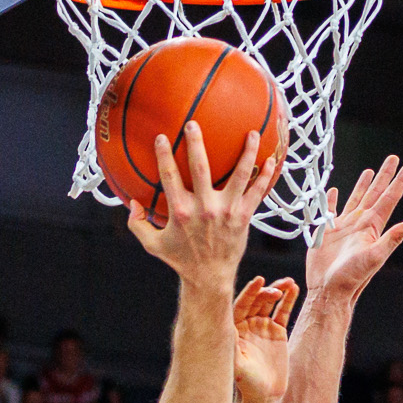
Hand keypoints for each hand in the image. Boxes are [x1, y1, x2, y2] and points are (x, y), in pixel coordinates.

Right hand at [127, 122, 276, 289]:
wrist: (209, 278)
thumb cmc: (182, 260)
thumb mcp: (154, 245)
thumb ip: (138, 224)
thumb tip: (131, 203)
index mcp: (180, 212)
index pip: (169, 176)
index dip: (164, 155)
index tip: (163, 137)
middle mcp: (204, 208)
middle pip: (201, 167)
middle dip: (196, 143)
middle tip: (194, 123)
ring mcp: (226, 211)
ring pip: (238, 175)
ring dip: (246, 152)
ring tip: (251, 133)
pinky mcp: (243, 217)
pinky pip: (256, 192)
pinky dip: (264, 176)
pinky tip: (270, 160)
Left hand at [233, 276, 298, 402]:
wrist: (264, 394)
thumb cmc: (246, 381)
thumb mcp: (237, 364)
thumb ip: (232, 344)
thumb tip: (226, 324)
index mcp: (234, 328)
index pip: (241, 304)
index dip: (249, 292)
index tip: (258, 281)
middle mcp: (247, 323)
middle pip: (256, 301)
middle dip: (266, 292)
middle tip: (276, 290)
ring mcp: (262, 326)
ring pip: (270, 303)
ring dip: (278, 290)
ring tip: (288, 282)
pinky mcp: (277, 331)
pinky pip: (283, 312)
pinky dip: (289, 300)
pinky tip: (294, 289)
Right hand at [306, 155, 402, 304]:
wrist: (328, 290)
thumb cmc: (352, 277)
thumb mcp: (375, 256)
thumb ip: (393, 238)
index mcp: (373, 226)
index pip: (390, 197)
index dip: (400, 180)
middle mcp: (361, 223)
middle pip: (376, 193)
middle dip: (384, 175)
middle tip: (392, 157)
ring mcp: (344, 227)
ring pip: (356, 198)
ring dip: (363, 185)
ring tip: (370, 171)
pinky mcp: (326, 232)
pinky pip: (330, 210)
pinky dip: (332, 200)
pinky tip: (334, 191)